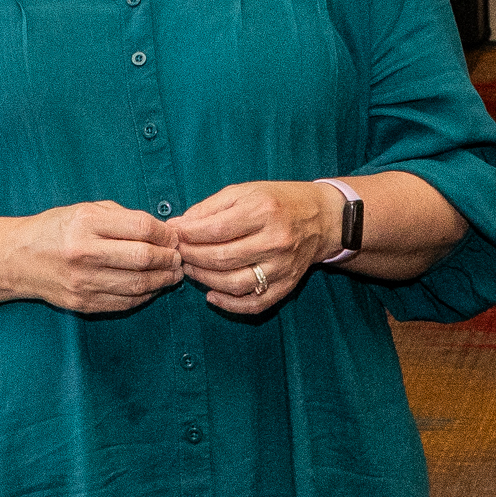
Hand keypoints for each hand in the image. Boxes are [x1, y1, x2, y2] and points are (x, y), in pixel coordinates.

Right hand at [2, 201, 182, 315]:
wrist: (19, 259)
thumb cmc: (57, 230)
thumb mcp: (85, 210)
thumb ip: (122, 218)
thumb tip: (162, 231)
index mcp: (86, 223)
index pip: (141, 227)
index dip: (165, 233)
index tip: (173, 237)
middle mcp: (84, 252)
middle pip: (143, 258)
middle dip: (169, 258)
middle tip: (178, 257)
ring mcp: (83, 281)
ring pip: (138, 284)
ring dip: (163, 280)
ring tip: (172, 274)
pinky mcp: (83, 302)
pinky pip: (125, 302)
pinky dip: (145, 295)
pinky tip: (152, 287)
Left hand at [173, 179, 338, 317]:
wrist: (322, 219)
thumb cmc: (278, 201)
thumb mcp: (245, 192)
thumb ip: (210, 208)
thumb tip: (178, 226)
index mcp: (264, 211)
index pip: (215, 229)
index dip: (187, 234)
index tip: (173, 233)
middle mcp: (275, 240)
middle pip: (221, 258)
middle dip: (191, 257)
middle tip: (178, 252)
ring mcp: (282, 266)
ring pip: (234, 283)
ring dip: (204, 279)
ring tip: (190, 269)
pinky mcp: (286, 285)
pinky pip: (254, 303)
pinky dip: (228, 304)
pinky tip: (211, 294)